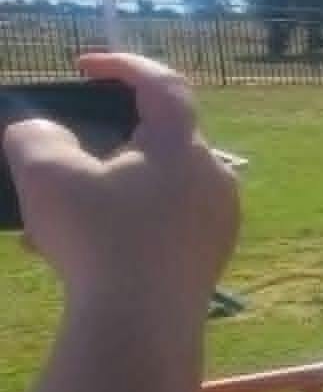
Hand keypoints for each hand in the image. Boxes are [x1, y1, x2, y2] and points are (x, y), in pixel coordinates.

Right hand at [10, 54, 239, 308]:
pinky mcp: (209, 258)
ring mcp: (217, 220)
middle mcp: (212, 175)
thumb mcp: (46, 175)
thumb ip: (35, 136)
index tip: (86, 66)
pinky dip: (124, 225)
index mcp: (182, 144)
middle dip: (105, 143)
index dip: (123, 65)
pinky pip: (164, 226)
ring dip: (107, 192)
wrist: (141, 326)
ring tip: (57, 216)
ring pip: (155, 189)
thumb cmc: (97, 238)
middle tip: (63, 154)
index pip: (162, 83)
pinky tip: (80, 252)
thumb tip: (40, 130)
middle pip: (158, 140)